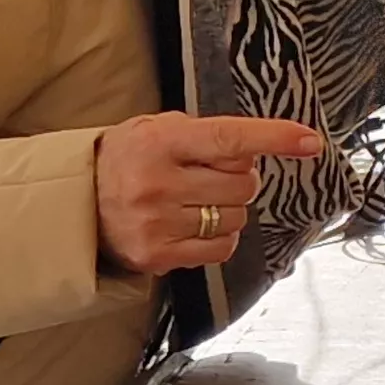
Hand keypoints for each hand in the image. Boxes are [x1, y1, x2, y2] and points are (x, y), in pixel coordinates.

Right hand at [97, 113, 326, 274]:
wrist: (74, 204)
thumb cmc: (124, 160)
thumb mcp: (154, 128)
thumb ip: (203, 133)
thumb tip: (255, 147)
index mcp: (160, 143)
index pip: (230, 138)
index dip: (274, 138)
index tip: (310, 141)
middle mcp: (158, 183)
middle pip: (243, 183)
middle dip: (241, 178)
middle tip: (213, 174)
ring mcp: (158, 224)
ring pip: (237, 217)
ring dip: (230, 208)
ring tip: (196, 200)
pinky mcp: (158, 256)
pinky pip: (223, 248)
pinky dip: (221, 237)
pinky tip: (195, 224)